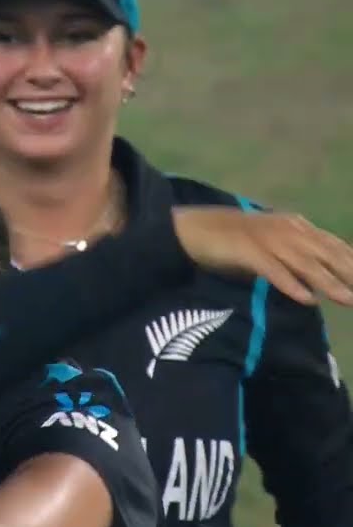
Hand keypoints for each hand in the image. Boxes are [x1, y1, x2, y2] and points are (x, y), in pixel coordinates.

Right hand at [173, 207, 352, 306]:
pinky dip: (290, 283)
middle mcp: (286, 230)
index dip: (352, 262)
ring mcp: (267, 239)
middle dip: (349, 273)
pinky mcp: (247, 251)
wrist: (191, 229)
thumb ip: (293, 259)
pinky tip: (305, 298)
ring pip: (305, 263)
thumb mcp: (270, 247)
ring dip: (328, 282)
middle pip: (326, 254)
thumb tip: (317, 283)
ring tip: (348, 300)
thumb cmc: (231, 241)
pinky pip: (273, 269)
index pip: (333, 245)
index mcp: (294, 226)